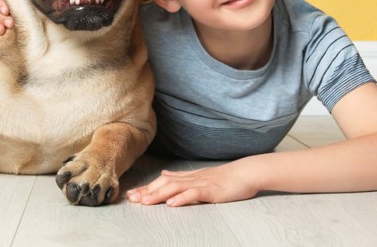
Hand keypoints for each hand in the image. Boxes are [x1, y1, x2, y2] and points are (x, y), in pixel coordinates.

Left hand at [126, 162, 257, 206]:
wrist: (245, 173)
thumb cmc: (225, 178)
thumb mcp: (200, 176)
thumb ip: (182, 177)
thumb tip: (165, 174)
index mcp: (188, 177)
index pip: (163, 181)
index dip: (147, 188)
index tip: (132, 194)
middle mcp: (191, 178)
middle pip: (165, 183)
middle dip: (147, 191)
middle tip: (132, 198)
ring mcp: (201, 183)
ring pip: (176, 187)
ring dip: (159, 194)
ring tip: (145, 202)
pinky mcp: (212, 190)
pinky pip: (194, 193)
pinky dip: (182, 198)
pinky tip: (171, 203)